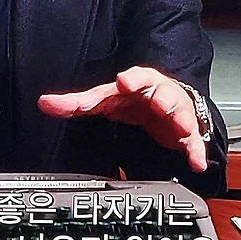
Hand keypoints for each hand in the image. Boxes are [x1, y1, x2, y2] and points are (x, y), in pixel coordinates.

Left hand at [36, 66, 207, 172]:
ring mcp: (174, 112)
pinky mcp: (183, 133)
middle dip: (163, 98)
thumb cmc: (130, 98)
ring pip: (181, 114)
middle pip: (162, 93)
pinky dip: (195, 151)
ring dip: (182, 121)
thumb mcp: (104, 99)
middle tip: (162, 103)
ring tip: (183, 130)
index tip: (124, 81)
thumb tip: (44, 103)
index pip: (134, 77)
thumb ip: (76, 103)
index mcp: (137, 84)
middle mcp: (158, 94)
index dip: (131, 79)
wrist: (161, 103)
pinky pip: (192, 142)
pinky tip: (196, 162)